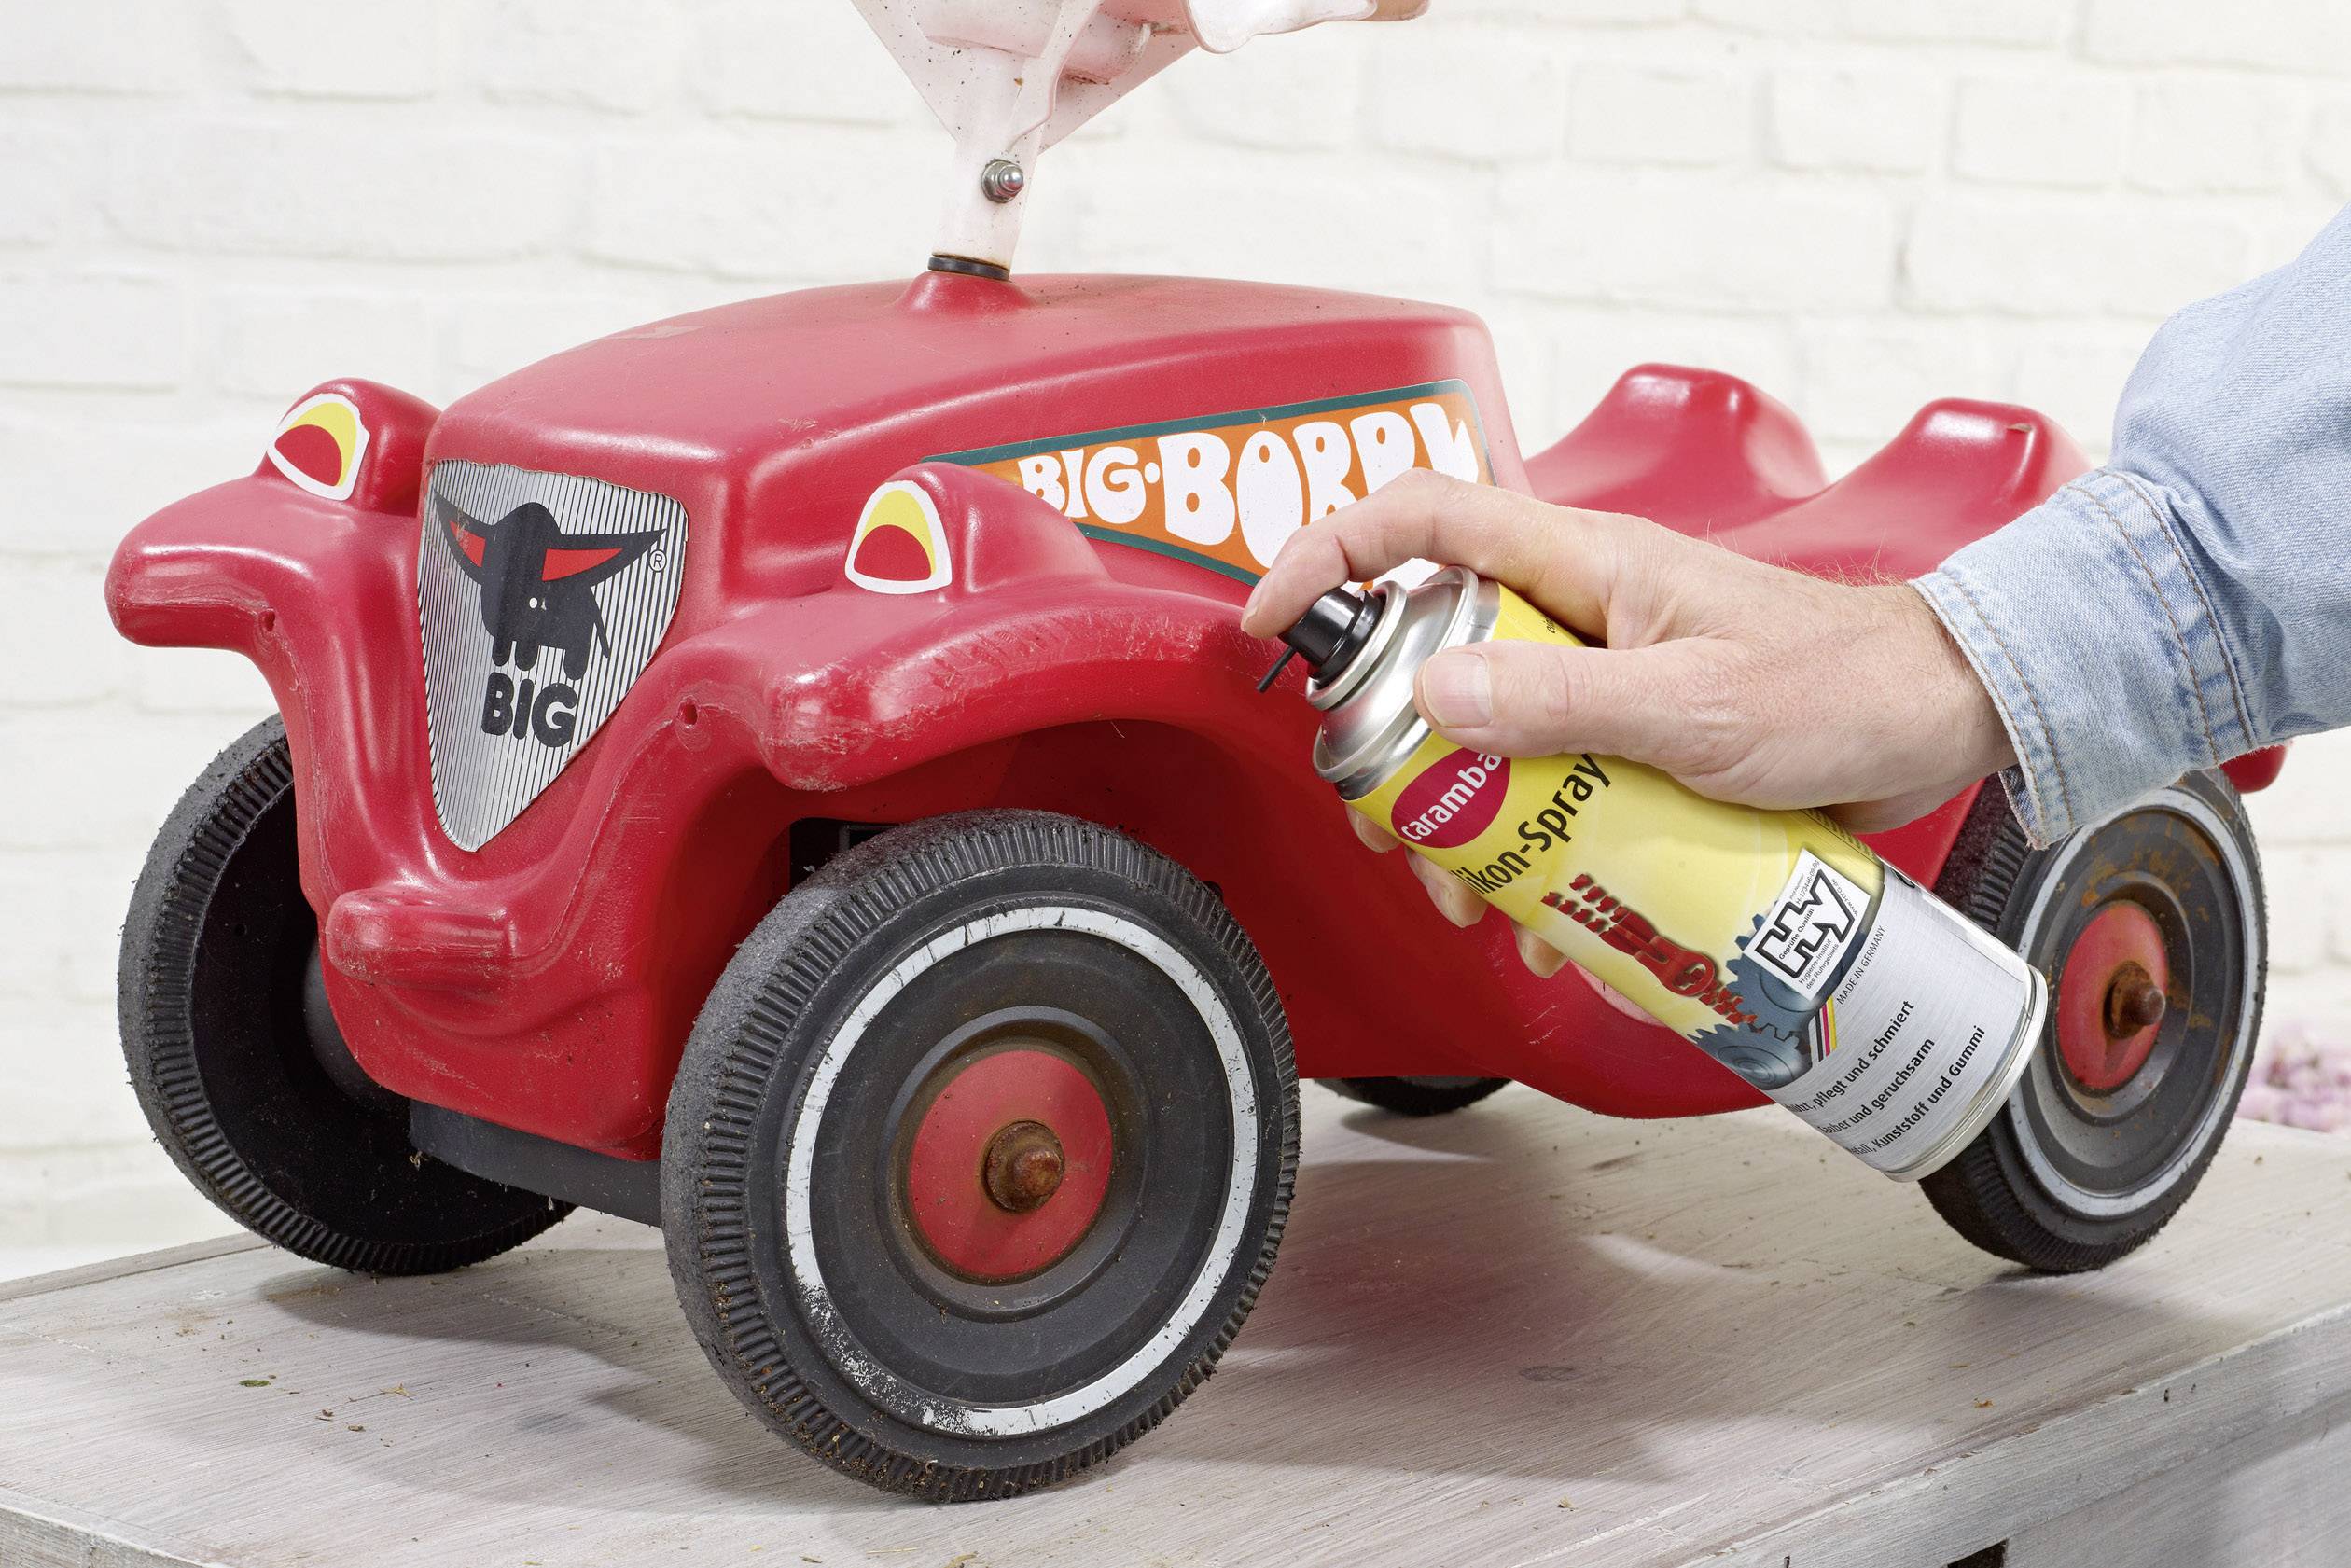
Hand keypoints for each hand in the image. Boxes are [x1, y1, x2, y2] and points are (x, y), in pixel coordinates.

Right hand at [1238, 472, 2014, 981]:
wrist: (1945, 717)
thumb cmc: (1843, 685)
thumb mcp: (1694, 706)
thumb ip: (1563, 701)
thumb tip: (1432, 696)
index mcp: (1580, 567)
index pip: (1420, 520)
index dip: (1328, 556)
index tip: (1270, 626)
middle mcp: (1577, 612)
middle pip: (1429, 648)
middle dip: (1391, 742)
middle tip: (1389, 822)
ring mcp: (1603, 676)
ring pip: (1481, 733)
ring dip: (1459, 818)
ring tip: (1475, 894)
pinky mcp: (1632, 737)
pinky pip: (1547, 785)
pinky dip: (1530, 849)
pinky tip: (1549, 916)